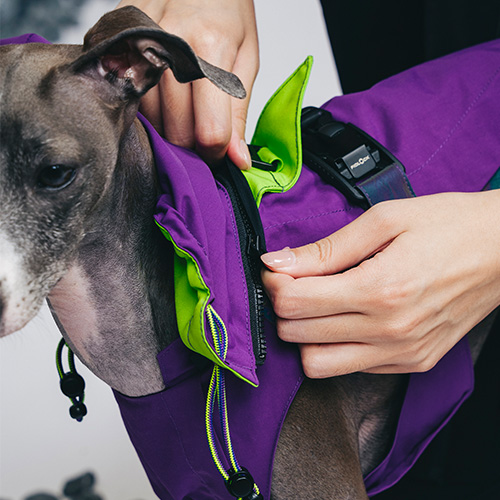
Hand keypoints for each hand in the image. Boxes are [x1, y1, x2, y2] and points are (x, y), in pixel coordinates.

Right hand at [116, 0, 258, 168]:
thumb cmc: (225, 10)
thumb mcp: (246, 58)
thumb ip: (239, 114)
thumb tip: (238, 160)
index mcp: (210, 48)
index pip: (210, 130)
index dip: (217, 151)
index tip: (219, 149)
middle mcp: (170, 46)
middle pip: (177, 132)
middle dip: (193, 144)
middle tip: (203, 130)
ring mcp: (139, 43)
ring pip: (151, 121)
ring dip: (170, 128)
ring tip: (185, 108)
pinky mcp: (119, 43)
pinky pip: (131, 100)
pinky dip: (150, 111)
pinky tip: (164, 98)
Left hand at [261, 191, 499, 376]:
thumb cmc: (448, 226)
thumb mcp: (384, 221)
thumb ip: (326, 249)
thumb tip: (277, 262)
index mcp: (380, 289)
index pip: (294, 303)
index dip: (273, 283)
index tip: (278, 267)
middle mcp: (389, 331)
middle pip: (297, 335)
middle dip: (283, 306)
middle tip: (294, 281)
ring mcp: (402, 353)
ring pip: (317, 365)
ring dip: (304, 334)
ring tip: (316, 304)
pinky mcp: (412, 363)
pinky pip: (350, 368)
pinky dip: (335, 346)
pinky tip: (346, 318)